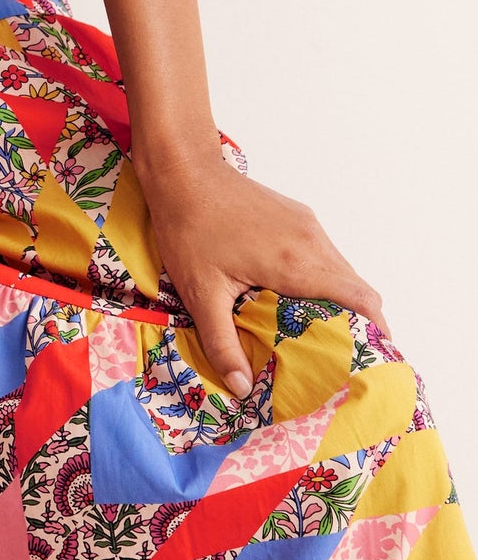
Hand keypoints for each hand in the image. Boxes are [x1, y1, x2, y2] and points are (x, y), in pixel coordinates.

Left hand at [134, 145, 389, 396]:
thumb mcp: (200, 293)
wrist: (182, 170)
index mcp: (297, 263)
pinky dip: (323, 279)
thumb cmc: (189, 228)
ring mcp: (306, 224)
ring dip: (339, 301)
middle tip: (341, 361)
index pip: (362, 300)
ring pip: (341, 270)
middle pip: (357, 289)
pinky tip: (297, 299)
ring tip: (319, 337)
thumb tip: (241, 389)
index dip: (377, 334)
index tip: (372, 363)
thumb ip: (223, 344)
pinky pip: (324, 253)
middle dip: (357, 325)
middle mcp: (312, 241)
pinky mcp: (296, 214)